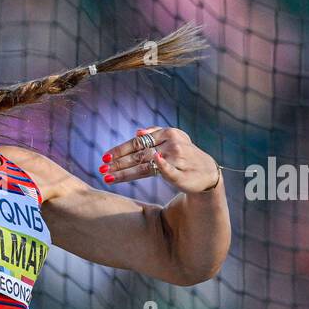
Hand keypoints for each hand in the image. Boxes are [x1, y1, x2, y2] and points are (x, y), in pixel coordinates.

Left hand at [100, 127, 220, 193]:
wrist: (207, 171)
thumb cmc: (185, 155)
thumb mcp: (173, 139)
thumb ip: (154, 133)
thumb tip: (137, 131)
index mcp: (167, 134)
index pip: (137, 142)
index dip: (120, 150)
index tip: (105, 157)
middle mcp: (170, 144)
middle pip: (138, 154)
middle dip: (118, 162)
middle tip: (101, 168)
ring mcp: (176, 159)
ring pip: (145, 166)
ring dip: (124, 172)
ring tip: (108, 177)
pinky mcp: (181, 173)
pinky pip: (166, 171)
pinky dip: (159, 166)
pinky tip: (148, 166)